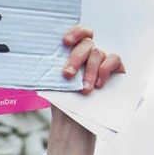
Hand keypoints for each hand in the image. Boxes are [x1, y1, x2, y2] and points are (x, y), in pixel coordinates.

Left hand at [46, 25, 120, 154]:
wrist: (74, 122)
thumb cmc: (62, 100)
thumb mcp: (52, 82)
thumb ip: (49, 68)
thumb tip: (36, 57)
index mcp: (73, 51)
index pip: (78, 32)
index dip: (74, 32)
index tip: (64, 42)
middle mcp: (89, 53)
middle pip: (86, 43)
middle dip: (75, 59)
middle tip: (67, 75)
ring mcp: (103, 60)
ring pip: (98, 53)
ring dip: (89, 71)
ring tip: (85, 89)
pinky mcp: (117, 70)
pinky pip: (114, 59)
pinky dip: (106, 69)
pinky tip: (99, 84)